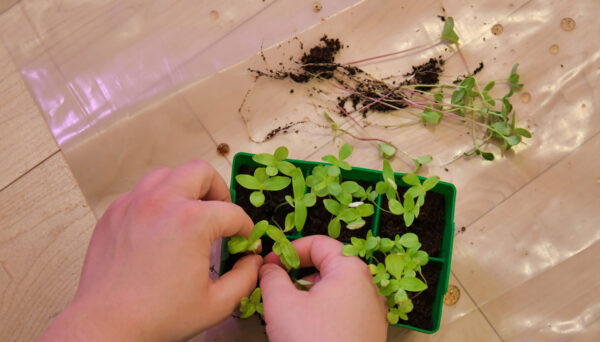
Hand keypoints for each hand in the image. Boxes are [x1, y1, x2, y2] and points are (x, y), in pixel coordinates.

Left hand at [39, 161, 261, 341]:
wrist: (108, 325)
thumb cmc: (160, 316)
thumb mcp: (217, 303)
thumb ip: (245, 278)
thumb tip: (253, 261)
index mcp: (192, 221)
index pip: (232, 212)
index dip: (245, 227)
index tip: (244, 240)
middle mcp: (162, 202)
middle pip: (200, 172)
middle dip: (218, 190)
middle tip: (220, 213)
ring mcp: (133, 204)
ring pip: (167, 174)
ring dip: (184, 188)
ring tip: (189, 214)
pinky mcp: (114, 214)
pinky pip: (141, 192)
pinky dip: (156, 201)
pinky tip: (160, 227)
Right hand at [260, 235, 386, 341]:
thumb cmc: (314, 341)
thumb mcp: (281, 303)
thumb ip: (271, 277)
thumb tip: (269, 268)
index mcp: (350, 270)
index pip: (318, 243)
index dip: (289, 249)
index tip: (270, 264)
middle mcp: (367, 287)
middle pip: (327, 266)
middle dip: (298, 275)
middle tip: (276, 288)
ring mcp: (371, 312)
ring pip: (334, 291)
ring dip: (308, 296)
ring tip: (289, 313)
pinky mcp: (368, 334)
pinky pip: (343, 312)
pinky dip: (322, 314)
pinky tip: (306, 330)